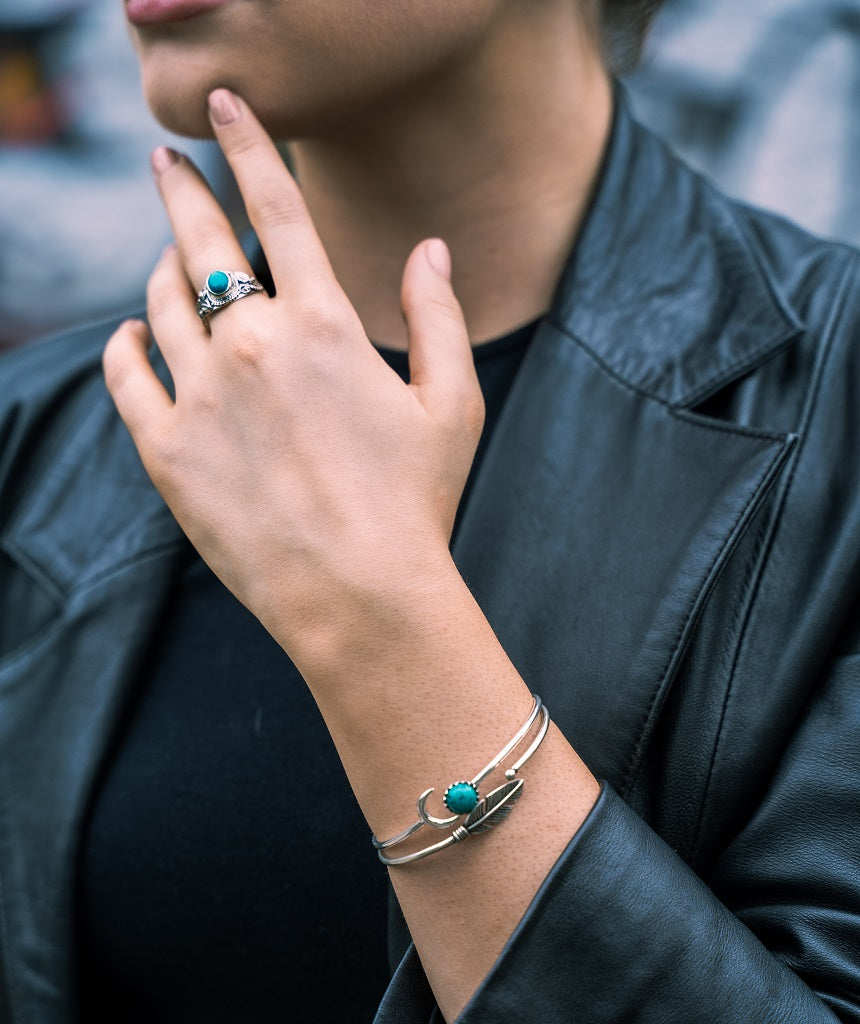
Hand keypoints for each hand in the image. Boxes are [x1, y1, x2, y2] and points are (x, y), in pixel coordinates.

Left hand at [104, 89, 483, 655]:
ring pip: (158, 303)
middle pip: (200, 241)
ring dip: (162, 269)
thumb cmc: (416, 502)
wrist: (359, 595)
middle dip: (182, 189)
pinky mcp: (167, 451)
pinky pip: (127, 374)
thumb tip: (430, 247)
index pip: (276, 207)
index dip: (248, 145)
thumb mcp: (452, 404)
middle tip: (168, 162)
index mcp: (322, 325)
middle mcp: (250, 345)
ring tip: (168, 259)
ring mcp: (200, 397)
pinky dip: (124, 344)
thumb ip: (438, 314)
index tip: (225, 108)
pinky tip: (131, 335)